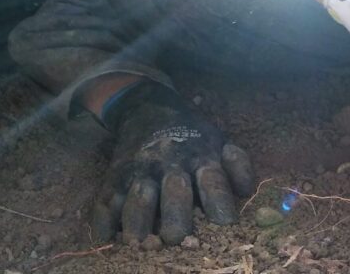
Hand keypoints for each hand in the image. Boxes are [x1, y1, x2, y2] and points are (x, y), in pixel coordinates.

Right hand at [90, 83, 254, 244]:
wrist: (147, 107)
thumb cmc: (191, 134)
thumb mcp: (218, 140)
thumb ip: (237, 165)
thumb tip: (246, 191)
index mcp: (200, 157)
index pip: (213, 181)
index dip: (219, 203)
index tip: (224, 224)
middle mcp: (170, 164)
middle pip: (174, 194)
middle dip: (175, 218)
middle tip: (176, 239)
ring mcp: (140, 170)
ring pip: (138, 198)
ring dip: (137, 221)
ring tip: (138, 243)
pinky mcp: (114, 176)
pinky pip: (106, 200)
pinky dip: (104, 221)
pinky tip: (107, 237)